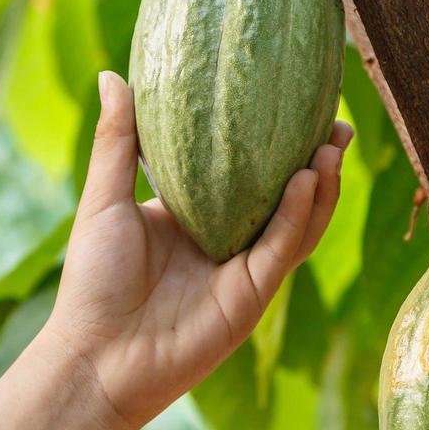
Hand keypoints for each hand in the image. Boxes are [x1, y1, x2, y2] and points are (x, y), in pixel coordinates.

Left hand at [44, 70, 351, 429]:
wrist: (95, 357)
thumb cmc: (92, 281)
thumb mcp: (104, 200)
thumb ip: (117, 141)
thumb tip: (113, 73)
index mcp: (196, 215)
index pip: (245, 170)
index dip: (274, 139)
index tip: (295, 98)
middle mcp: (227, 239)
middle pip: (286, 194)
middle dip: (317, 159)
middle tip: (336, 119)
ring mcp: (244, 268)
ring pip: (298, 221)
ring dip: (320, 184)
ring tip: (332, 143)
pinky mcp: (251, 295)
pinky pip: (282, 249)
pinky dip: (296, 214)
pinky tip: (306, 178)